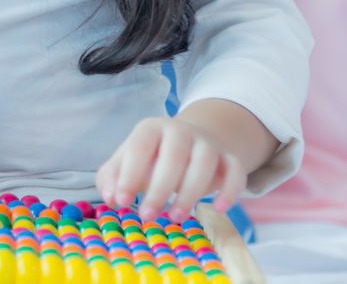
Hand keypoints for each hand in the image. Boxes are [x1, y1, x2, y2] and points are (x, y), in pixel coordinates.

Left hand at [95, 116, 244, 222]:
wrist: (191, 142)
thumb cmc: (151, 158)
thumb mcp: (127, 162)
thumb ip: (112, 178)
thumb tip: (111, 198)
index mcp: (151, 128)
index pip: (139, 147)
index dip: (130, 175)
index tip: (122, 202)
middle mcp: (181, 130)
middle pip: (174, 155)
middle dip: (160, 189)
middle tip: (147, 217)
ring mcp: (207, 143)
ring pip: (204, 162)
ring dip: (191, 192)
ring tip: (176, 218)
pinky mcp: (229, 158)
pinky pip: (235, 171)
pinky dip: (230, 190)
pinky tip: (219, 208)